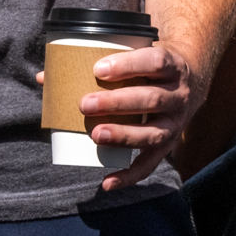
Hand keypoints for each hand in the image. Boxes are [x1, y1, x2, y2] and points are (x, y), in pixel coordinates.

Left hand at [76, 41, 203, 190]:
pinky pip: (150, 164)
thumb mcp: (138, 54)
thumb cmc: (151, 67)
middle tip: (85, 104)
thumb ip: (98, 63)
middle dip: (117, 103)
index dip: (128, 66)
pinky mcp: (169, 146)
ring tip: (96, 135)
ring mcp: (176, 123)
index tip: (98, 69)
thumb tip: (44, 78)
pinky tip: (107, 182)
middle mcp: (179, 95)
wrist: (192, 80)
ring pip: (153, 133)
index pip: (154, 62)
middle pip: (151, 99)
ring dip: (124, 135)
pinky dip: (129, 176)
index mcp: (172, 65)